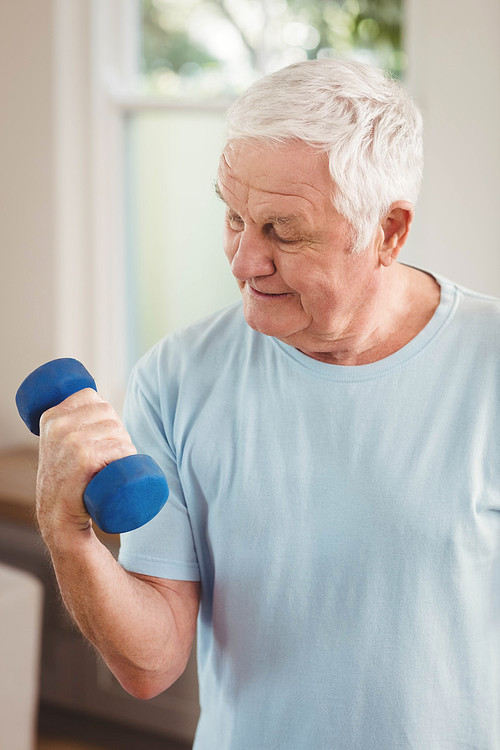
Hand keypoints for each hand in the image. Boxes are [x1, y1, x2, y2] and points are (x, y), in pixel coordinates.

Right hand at [36, 388, 136, 541]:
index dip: (106, 413)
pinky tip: (120, 468)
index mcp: (52, 416)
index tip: (105, 433)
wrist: (58, 518)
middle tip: (113, 455)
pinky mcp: (85, 458)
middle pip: (108, 413)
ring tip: (115, 464)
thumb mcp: (58, 444)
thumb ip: (70, 423)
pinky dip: (128, 457)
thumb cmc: (65, 480)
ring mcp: (71, 441)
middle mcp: (59, 425)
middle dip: (119, 431)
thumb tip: (100, 404)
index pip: (91, 396)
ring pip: (118, 430)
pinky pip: (120, 449)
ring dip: (126, 446)